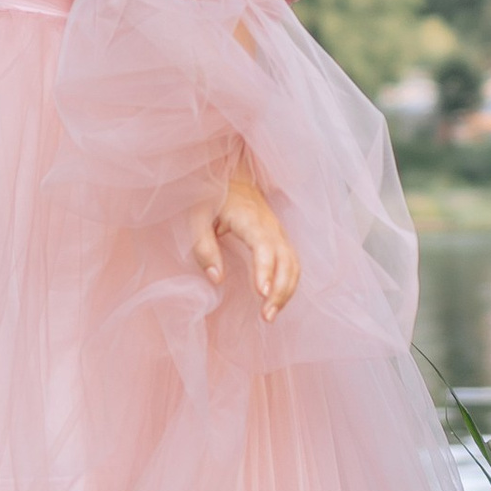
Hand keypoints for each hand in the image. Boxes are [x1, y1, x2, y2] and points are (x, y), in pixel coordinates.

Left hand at [193, 170, 299, 322]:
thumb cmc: (211, 197)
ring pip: (293, 264)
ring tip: (270, 315)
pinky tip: (277, 301)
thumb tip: (218, 278)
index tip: (261, 293)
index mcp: (249, 218)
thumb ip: (204, 248)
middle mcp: (270, 225)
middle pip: (286, 260)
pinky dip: (289, 284)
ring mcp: (279, 231)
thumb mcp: (197, 218)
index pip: (264, 246)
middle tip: (266, 316)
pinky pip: (292, 263)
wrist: (231, 174)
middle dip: (280, 290)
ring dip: (287, 291)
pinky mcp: (280, 237)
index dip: (265, 270)